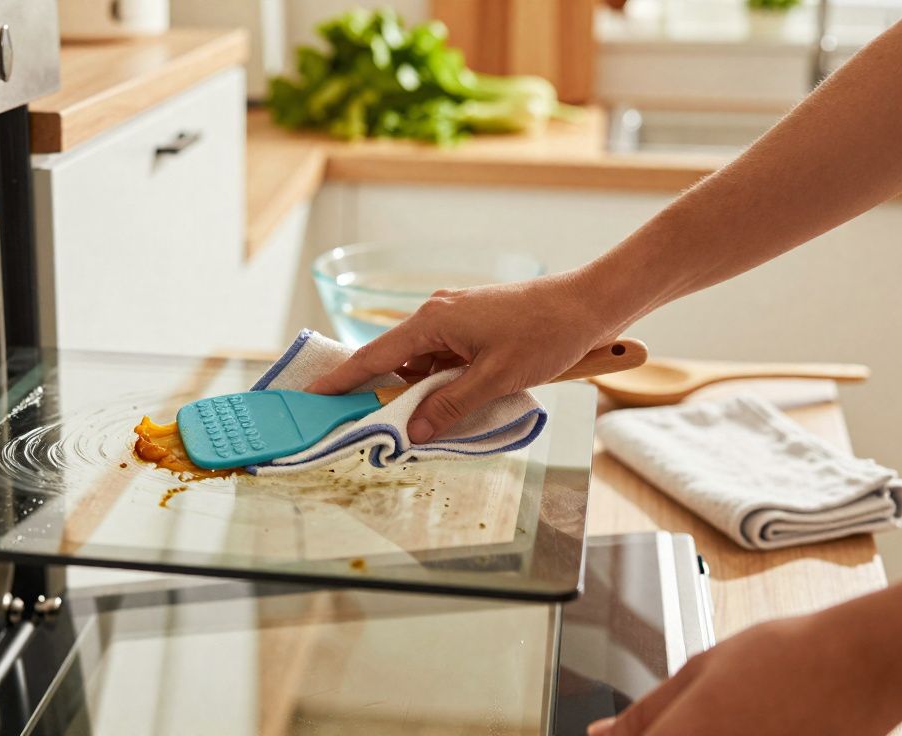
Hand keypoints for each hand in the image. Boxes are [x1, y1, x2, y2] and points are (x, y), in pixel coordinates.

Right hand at [307, 271, 618, 442]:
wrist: (589, 304)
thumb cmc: (545, 334)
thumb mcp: (495, 378)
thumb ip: (450, 405)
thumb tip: (412, 431)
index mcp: (433, 319)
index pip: (373, 356)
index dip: (341, 379)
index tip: (312, 395)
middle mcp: (437, 314)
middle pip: (395, 361)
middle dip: (384, 394)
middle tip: (367, 425)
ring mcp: (455, 319)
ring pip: (422, 363)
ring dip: (421, 391)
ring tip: (422, 423)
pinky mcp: (473, 326)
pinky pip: (443, 358)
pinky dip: (442, 382)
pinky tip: (452, 404)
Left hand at [587, 614, 901, 735]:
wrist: (861, 668)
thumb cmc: (784, 657)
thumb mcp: (700, 670)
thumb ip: (646, 712)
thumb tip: (601, 734)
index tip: (631, 732)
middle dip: (668, 735)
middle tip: (696, 718)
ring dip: (700, 734)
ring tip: (736, 714)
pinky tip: (754, 724)